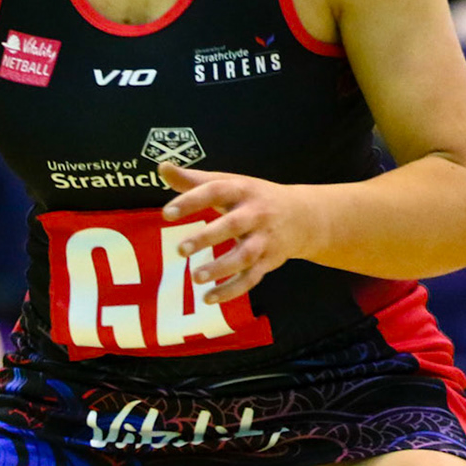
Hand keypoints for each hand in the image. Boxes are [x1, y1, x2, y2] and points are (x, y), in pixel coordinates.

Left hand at [157, 163, 322, 304]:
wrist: (303, 216)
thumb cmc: (255, 198)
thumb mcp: (230, 183)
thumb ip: (195, 180)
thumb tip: (163, 168)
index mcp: (242, 190)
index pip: (216, 191)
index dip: (192, 200)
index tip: (167, 214)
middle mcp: (255, 214)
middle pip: (233, 225)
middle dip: (207, 238)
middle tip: (180, 249)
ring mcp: (264, 239)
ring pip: (244, 256)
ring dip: (221, 268)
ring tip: (196, 277)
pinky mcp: (269, 262)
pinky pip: (250, 279)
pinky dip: (231, 290)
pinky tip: (209, 297)